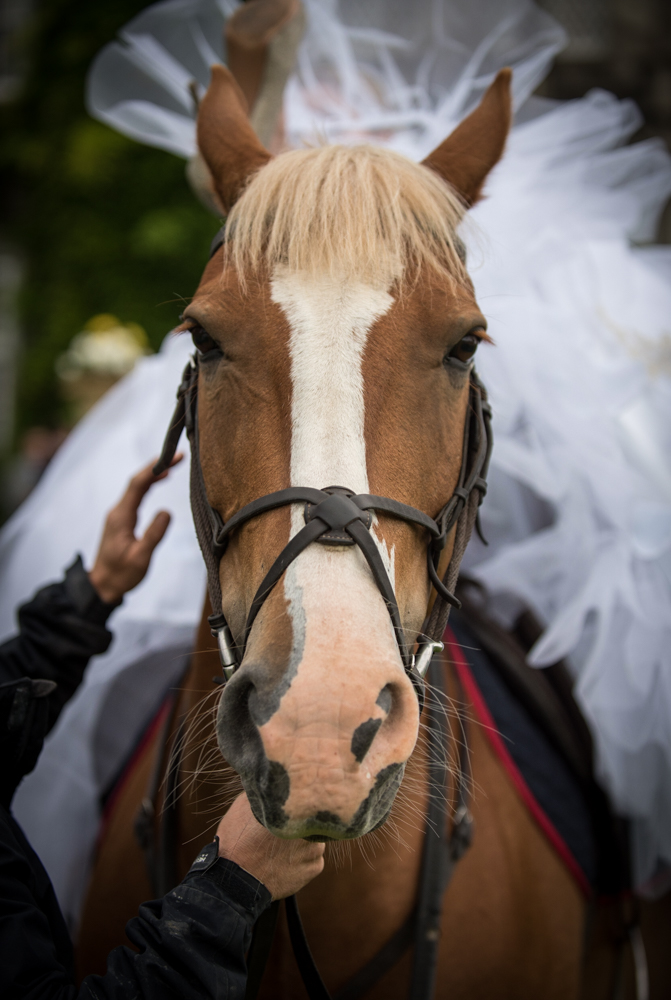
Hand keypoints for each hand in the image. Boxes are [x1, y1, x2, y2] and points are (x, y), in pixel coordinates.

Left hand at [89, 456, 182, 603]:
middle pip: (137, 481)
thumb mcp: (140, 558)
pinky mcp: (122, 520)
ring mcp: (119, 514)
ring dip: (153, 474)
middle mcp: (118, 511)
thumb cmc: (121, 574)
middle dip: (157, 466)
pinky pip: (136, 495)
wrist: (102, 586)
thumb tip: (166, 512)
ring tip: (173, 465)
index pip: (138, 484)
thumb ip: (153, 535)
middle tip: (179, 457)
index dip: (156, 468)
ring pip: (136, 487)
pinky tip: (159, 482)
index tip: (175, 458)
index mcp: (121, 516)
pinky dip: (149, 485)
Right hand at [216, 793, 324, 899]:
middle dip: (301, 822)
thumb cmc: (238, 840)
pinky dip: (303, 859)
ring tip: (281, 847)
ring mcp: (315, 850)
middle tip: (283, 828)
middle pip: (311, 819)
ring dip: (303, 841)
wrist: (235, 881)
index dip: (299, 800)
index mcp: (297, 809)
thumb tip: (274, 781)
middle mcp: (311, 827)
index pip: (308, 797)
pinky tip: (284, 861)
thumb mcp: (245, 805)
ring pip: (314, 838)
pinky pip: (313, 858)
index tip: (290, 805)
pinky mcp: (314, 868)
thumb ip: (267, 793)